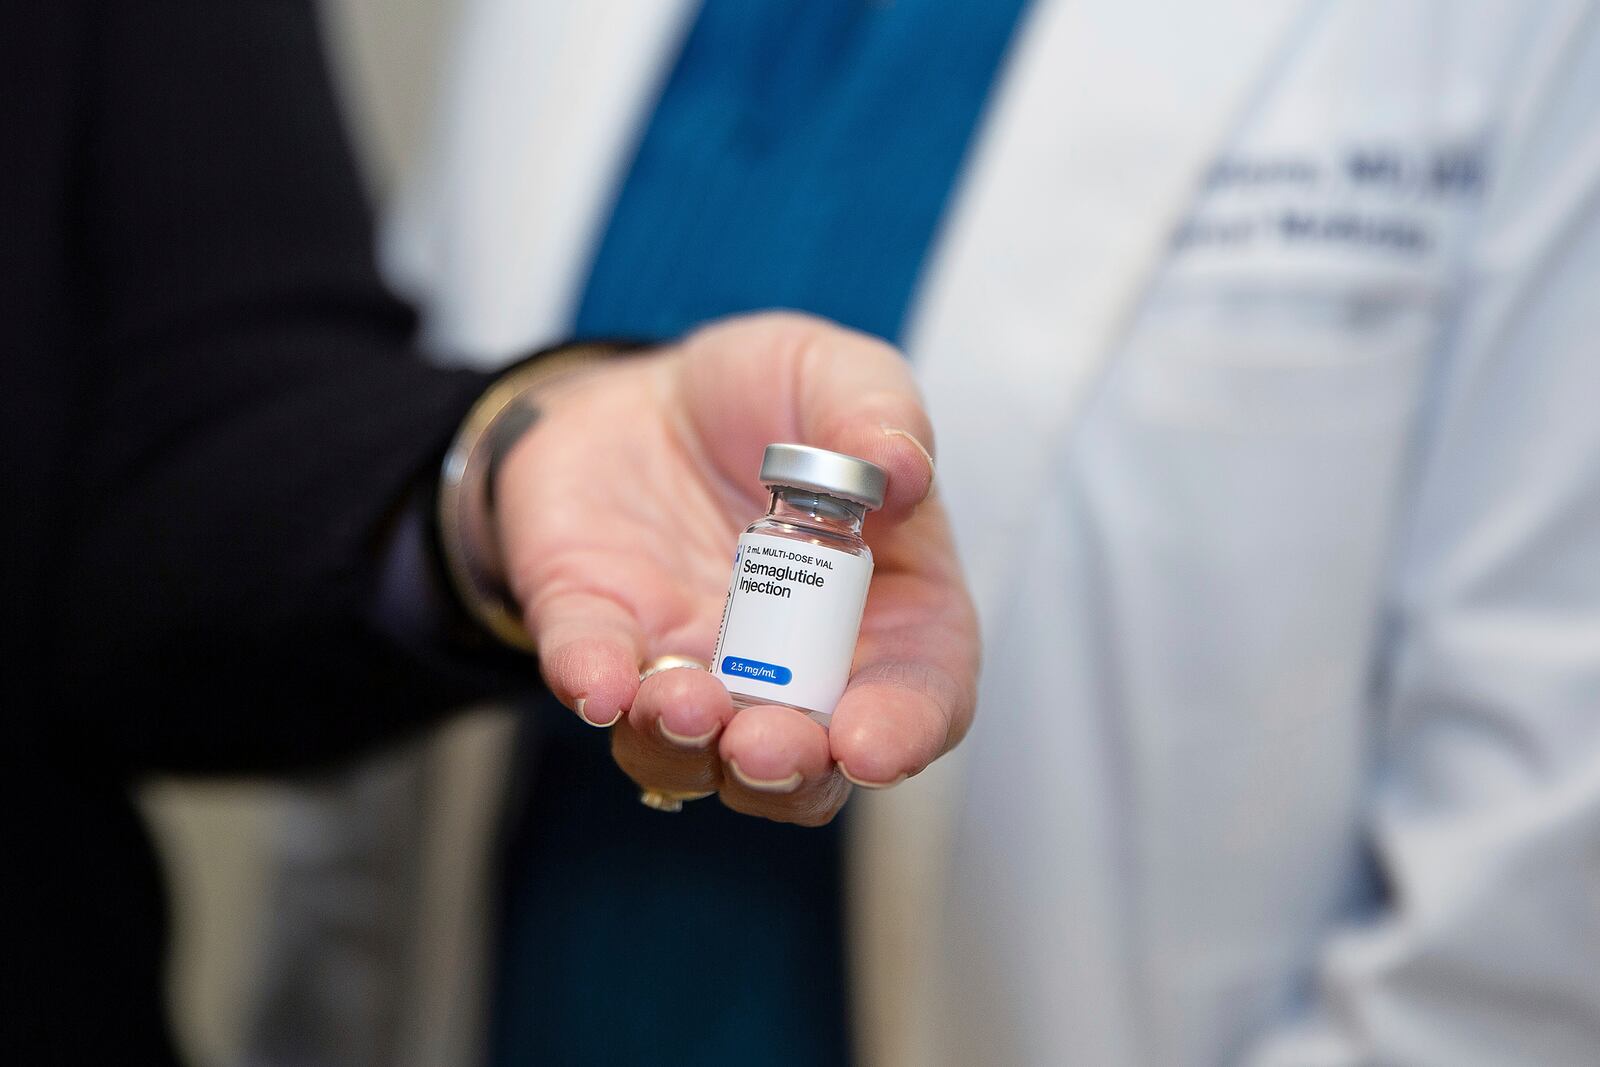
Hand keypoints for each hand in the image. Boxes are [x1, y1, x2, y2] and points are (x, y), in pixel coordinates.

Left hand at [494, 312, 977, 824]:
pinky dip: (595, 685)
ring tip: (683, 706)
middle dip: (786, 772)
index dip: (903, 731)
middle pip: (804, 763)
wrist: (644, 388)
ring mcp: (694, 665)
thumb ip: (879, 414)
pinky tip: (598, 681)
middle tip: (765, 747)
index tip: (872, 745)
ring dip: (684, 746)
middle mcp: (793, 666)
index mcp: (890, 609)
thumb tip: (900, 469)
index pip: (918, 694)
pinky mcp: (601, 637)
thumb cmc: (769, 397)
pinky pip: (593, 675)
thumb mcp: (840, 374)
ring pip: (689, 752)